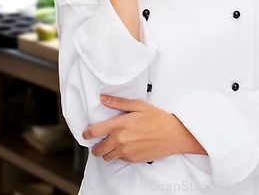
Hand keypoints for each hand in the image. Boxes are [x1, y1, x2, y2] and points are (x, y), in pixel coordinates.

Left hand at [82, 95, 206, 162]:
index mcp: (119, 125)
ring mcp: (126, 152)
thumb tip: (103, 99)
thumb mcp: (138, 105)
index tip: (86, 132)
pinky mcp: (133, 160)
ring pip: (107, 157)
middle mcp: (120, 140)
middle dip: (95, 146)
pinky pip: (119, 160)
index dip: (87, 133)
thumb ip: (118, 103)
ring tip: (110, 144)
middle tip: (97, 141)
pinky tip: (124, 147)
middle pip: (98, 149)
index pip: (94, 132)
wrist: (173, 134)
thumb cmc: (157, 118)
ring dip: (105, 152)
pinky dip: (118, 155)